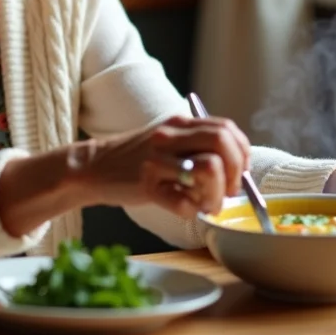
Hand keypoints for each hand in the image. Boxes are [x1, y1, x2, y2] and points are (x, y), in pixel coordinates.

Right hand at [74, 115, 251, 217]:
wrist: (94, 167)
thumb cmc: (137, 158)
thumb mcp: (168, 140)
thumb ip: (197, 145)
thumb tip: (235, 168)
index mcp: (180, 123)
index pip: (227, 129)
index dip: (241, 153)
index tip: (238, 172)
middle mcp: (170, 136)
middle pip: (223, 143)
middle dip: (235, 172)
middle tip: (227, 191)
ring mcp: (158, 159)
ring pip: (210, 169)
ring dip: (217, 195)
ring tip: (207, 204)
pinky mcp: (146, 185)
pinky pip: (183, 201)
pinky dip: (191, 210)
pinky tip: (185, 209)